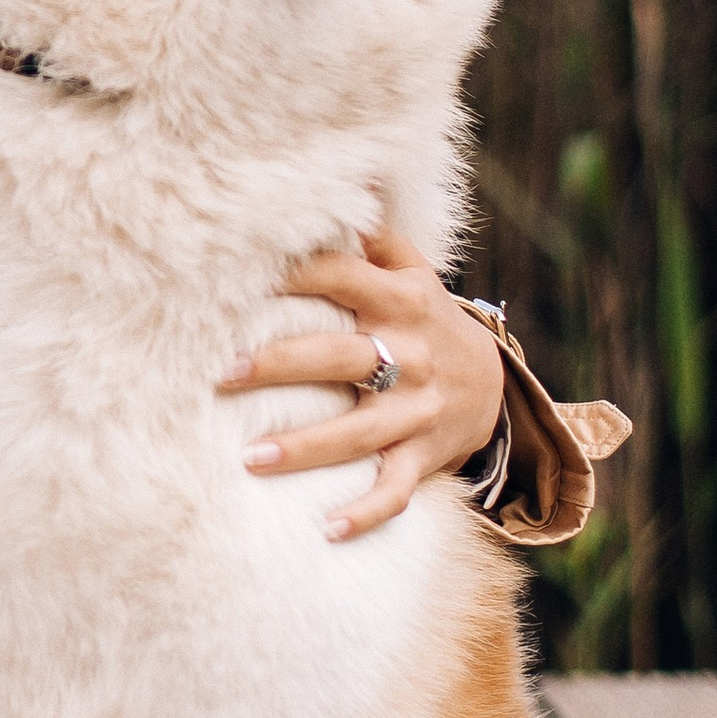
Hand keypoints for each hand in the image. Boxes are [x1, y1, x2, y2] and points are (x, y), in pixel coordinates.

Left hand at [218, 230, 503, 543]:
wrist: (496, 384)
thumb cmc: (423, 319)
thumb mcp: (411, 272)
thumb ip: (369, 237)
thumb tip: (329, 186)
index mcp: (400, 301)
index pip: (340, 277)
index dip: (293, 273)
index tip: (234, 276)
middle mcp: (410, 354)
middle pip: (340, 357)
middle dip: (280, 363)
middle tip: (221, 373)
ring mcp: (417, 409)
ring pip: (359, 432)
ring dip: (305, 447)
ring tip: (249, 458)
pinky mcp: (424, 454)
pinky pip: (396, 488)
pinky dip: (366, 512)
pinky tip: (326, 531)